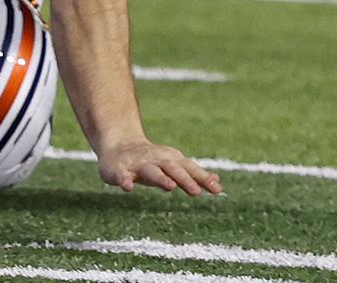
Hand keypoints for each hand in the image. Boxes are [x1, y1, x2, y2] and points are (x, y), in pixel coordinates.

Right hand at [96, 137, 223, 195]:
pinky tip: (128, 187)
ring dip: (161, 178)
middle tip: (196, 192)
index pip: (189, 169)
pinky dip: (124, 181)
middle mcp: (156, 160)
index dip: (202, 178)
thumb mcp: (172, 165)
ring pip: (151, 171)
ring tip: (170, 187)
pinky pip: (121, 176)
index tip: (217, 189)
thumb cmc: (151, 160)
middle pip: (172, 169)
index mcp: (170, 160)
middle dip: (184, 179)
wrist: (118, 144)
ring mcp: (137, 165)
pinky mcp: (118, 170)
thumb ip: (193, 174)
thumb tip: (217, 181)